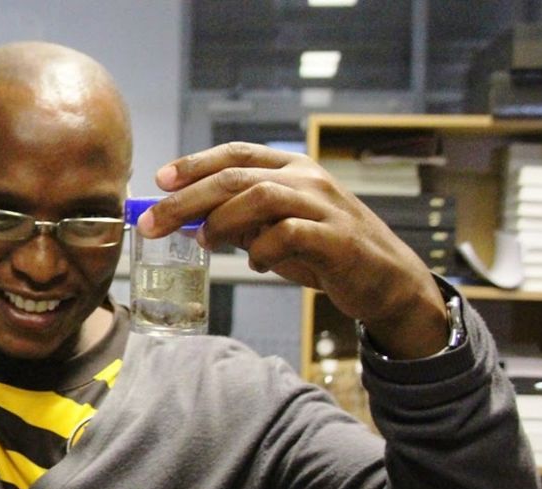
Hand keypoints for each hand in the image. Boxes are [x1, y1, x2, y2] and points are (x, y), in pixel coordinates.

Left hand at [137, 142, 449, 358]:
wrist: (387, 281)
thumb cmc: (326, 253)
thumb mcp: (278, 231)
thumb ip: (241, 222)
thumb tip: (191, 222)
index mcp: (293, 169)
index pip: (236, 154)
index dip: (195, 164)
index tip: (160, 180)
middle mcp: (308, 179)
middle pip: (236, 177)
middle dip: (187, 199)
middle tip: (154, 222)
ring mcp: (324, 206)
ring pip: (259, 196)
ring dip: (221, 221)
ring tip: (204, 242)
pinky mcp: (336, 239)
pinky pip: (288, 234)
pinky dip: (262, 250)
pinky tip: (256, 264)